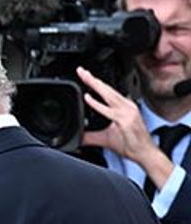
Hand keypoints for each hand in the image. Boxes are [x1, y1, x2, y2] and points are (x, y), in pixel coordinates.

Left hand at [79, 67, 176, 189]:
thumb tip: (77, 137)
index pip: (107, 92)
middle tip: (81, 70)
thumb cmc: (130, 143)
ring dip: (95, 85)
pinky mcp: (125, 120)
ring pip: (108, 95)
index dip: (96, 83)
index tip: (85, 76)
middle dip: (93, 79)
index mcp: (123, 107)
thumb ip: (90, 136)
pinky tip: (88, 98)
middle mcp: (126, 106)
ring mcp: (127, 112)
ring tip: (85, 77)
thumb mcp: (105, 138)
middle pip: (107, 89)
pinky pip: (108, 110)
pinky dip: (97, 104)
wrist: (144, 153)